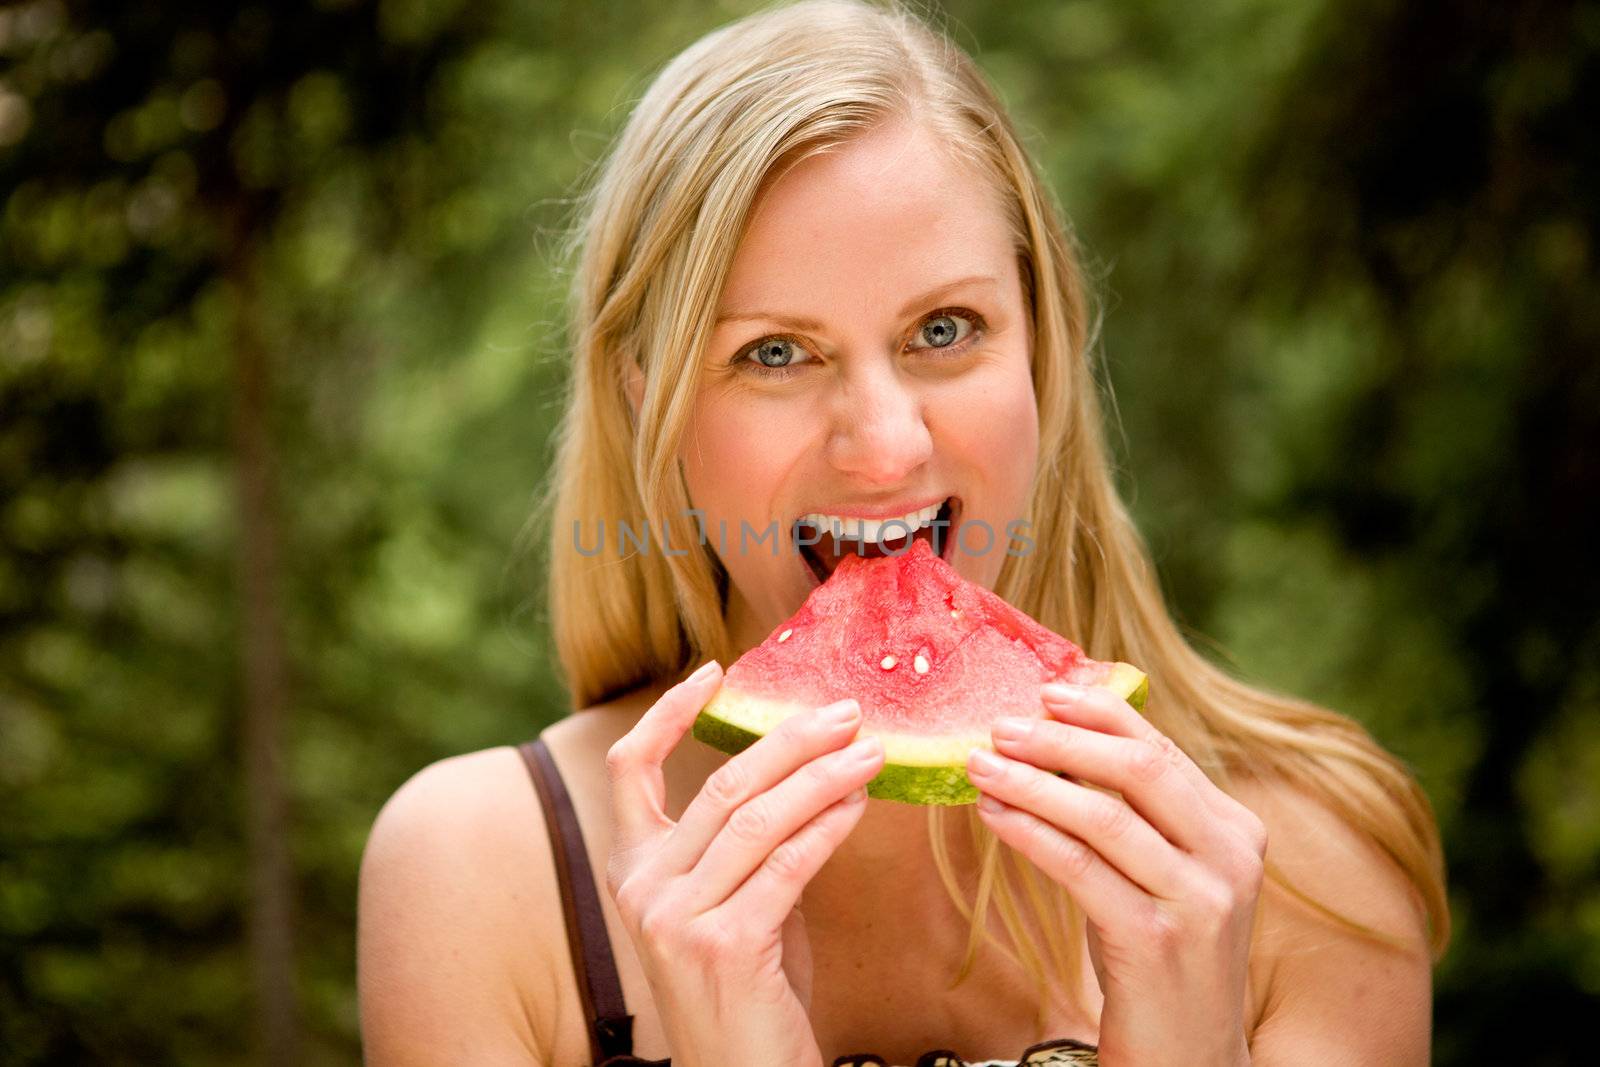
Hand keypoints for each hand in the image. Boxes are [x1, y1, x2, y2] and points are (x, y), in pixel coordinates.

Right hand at [604, 661, 884, 1066]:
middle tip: (845, 712)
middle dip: (790, 740)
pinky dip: (829, 826)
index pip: (629, 770)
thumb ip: (746, 847)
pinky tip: (860, 804)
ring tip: (869, 750)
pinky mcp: (723, 946)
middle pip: (720, 785)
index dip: (667, 714)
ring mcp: (676, 919)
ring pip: (758, 818)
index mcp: (633, 870)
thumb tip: (804, 769)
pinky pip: (787, 865)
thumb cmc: (748, 992)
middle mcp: (643, 889)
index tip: (713, 671)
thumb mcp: (731, 905)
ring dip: (823, 776)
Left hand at [964, 682, 1266, 1066]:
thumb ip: (1139, 814)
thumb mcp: (1164, 875)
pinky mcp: (1154, 942)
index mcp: (1234, 830)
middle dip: (1062, 740)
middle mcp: (1228, 859)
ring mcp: (1197, 901)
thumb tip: (1062, 740)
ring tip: (980, 764)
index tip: (1047, 690)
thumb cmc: (1161, 956)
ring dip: (1032, 782)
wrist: (1191, 1058)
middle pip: (1138, 770)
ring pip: (1103, 816)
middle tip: (1001, 725)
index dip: (1102, 712)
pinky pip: (1079, 868)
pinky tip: (994, 814)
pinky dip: (1029, 832)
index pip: (1162, 749)